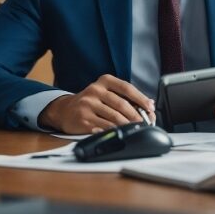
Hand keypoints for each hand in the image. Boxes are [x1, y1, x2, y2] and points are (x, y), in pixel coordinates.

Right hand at [38, 74, 155, 133]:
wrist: (64, 110)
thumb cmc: (90, 101)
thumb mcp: (105, 92)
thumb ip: (124, 97)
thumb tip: (148, 105)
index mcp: (104, 81)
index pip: (126, 87)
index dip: (140, 98)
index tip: (150, 107)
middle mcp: (95, 90)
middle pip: (121, 104)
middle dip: (136, 115)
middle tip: (145, 123)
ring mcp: (88, 104)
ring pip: (114, 117)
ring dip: (128, 125)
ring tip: (136, 130)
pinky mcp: (83, 119)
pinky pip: (104, 127)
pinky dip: (115, 132)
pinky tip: (121, 134)